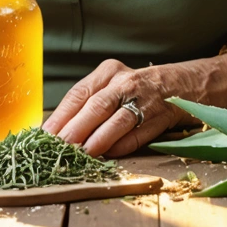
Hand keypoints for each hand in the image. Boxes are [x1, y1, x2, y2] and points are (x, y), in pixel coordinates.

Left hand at [42, 54, 226, 157]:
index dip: (61, 115)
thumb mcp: (112, 87)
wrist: (183, 85)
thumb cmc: (137, 91)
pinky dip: (120, 146)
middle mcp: (125, 80)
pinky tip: (106, 156)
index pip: (79, 94)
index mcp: (108, 71)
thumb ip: (89, 107)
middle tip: (56, 148)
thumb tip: (57, 134)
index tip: (43, 135)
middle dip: (74, 129)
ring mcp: (144, 98)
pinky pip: (136, 133)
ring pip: (115, 119)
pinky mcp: (160, 115)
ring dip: (96, 140)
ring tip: (80, 155)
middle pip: (95, 105)